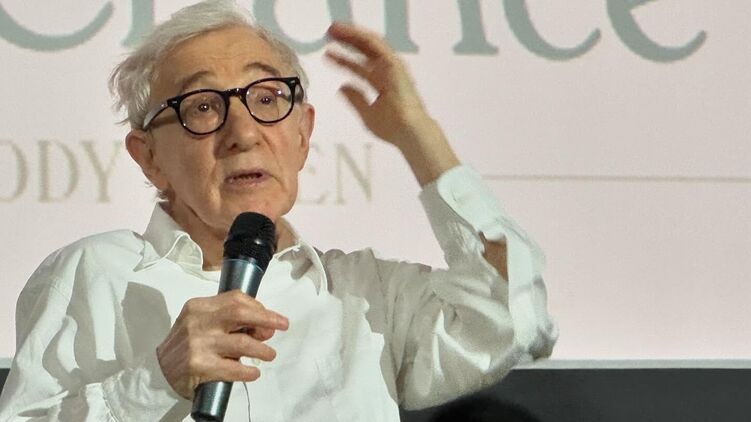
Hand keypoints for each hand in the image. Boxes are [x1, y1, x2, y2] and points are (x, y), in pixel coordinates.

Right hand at [156, 290, 288, 398]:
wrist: (159, 372)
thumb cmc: (188, 344)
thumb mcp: (203, 324)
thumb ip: (231, 322)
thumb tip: (266, 327)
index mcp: (198, 307)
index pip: (235, 298)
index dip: (258, 307)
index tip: (271, 317)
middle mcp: (197, 323)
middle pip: (240, 314)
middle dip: (266, 319)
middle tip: (282, 326)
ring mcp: (197, 345)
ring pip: (241, 343)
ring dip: (262, 349)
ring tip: (269, 354)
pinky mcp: (198, 367)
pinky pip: (233, 369)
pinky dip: (248, 371)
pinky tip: (253, 372)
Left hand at [325, 22, 459, 185]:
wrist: (409, 131)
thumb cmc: (393, 128)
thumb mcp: (367, 114)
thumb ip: (355, 99)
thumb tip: (342, 87)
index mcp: (381, 84)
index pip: (360, 68)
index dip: (344, 60)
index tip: (329, 54)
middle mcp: (386, 72)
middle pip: (364, 52)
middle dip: (347, 42)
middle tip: (329, 34)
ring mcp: (391, 67)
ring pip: (370, 44)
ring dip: (352, 34)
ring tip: (334, 29)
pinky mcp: (394, 63)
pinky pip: (376, 44)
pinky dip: (361, 36)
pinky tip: (347, 31)